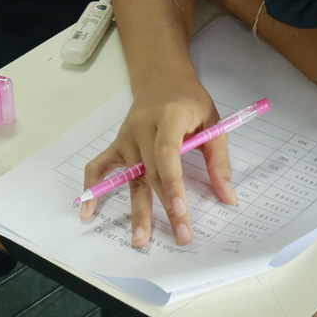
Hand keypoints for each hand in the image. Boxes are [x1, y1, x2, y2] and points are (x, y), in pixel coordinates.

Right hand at [79, 79, 237, 246]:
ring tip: (140, 240)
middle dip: (166, 207)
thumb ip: (219, 159)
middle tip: (179, 236)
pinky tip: (88, 212)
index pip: (167, 154)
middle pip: (152, 172)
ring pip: (131, 178)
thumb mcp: (213, 121)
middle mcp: (143, 128)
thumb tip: (228, 197)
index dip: (173, 184)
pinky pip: (99, 167)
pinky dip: (92, 188)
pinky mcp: (117, 144)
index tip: (182, 212)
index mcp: (169, 117)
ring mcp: (127, 137)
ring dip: (136, 210)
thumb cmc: (190, 101)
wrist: (162, 77)